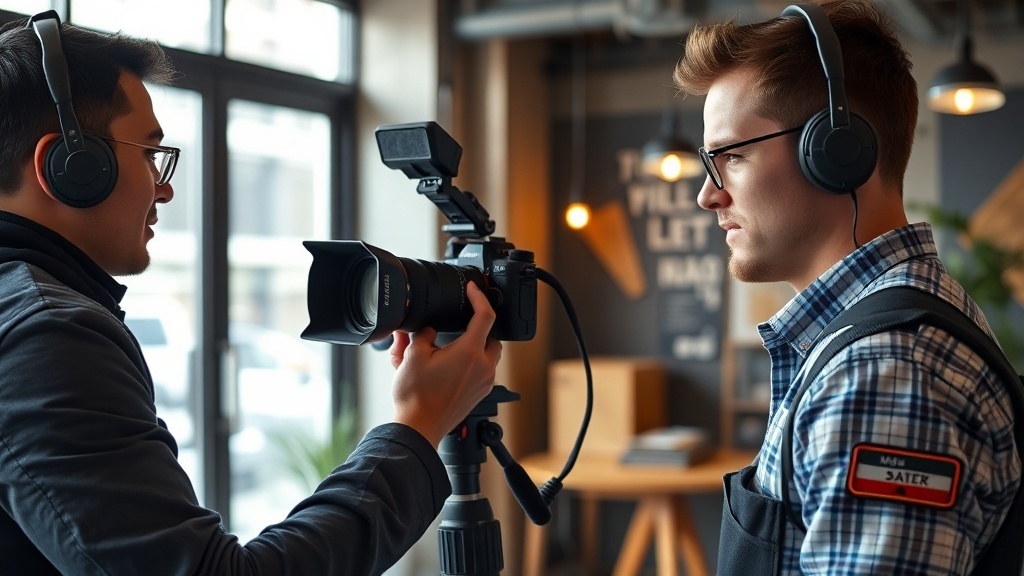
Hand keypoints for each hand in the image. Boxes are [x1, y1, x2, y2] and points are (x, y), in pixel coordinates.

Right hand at [389, 282, 502, 445]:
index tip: (473, 290)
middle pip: (492, 336)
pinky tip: (453, 366)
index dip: (480, 298)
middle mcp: (483, 367)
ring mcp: (484, 383)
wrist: (418, 427)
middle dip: (479, 326)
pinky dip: (474, 363)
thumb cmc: (415, 396)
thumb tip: (427, 328)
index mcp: (470, 352)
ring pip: (490, 355)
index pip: (485, 315)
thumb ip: (422, 334)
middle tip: (462, 322)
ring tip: (454, 346)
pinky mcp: (480, 394)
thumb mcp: (413, 355)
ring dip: (477, 346)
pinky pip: (484, 371)